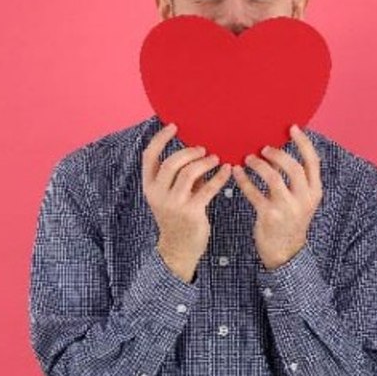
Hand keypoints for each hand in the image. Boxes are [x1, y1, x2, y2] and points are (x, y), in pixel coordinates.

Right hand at [142, 122, 232, 281]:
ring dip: (204, 163)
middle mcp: (158, 194)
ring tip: (216, 159)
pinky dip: (219, 177)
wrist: (178, 249)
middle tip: (203, 149)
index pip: (149, 156)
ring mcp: (174, 204)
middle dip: (189, 152)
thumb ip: (179, 176)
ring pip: (188, 174)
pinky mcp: (191, 213)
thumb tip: (199, 151)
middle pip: (171, 163)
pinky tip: (227, 170)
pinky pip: (207, 189)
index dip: (160, 138)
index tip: (174, 126)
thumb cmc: (177, 217)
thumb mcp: (170, 196)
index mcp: (149, 186)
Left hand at [233, 125, 323, 270]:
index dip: (303, 142)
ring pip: (273, 178)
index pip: (312, 161)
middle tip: (263, 148)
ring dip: (259, 164)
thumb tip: (283, 151)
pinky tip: (236, 172)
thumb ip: (299, 180)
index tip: (292, 128)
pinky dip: (244, 180)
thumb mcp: (304, 200)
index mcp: (315, 191)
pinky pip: (254, 192)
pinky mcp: (268, 216)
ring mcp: (286, 208)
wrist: (286, 252)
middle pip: (291, 167)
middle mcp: (303, 199)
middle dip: (276, 154)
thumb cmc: (292, 220)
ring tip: (248, 159)